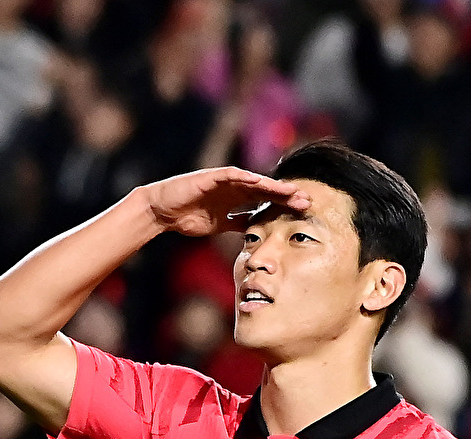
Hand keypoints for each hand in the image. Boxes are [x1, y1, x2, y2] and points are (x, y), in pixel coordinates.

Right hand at [139, 167, 308, 237]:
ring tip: (290, 191)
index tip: (303, 212)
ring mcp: (223, 181)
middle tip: (307, 200)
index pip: (266, 200)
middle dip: (286, 195)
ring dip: (272, 185)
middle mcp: (234, 187)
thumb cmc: (189, 216)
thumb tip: (257, 230)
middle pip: (265, 189)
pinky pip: (231, 175)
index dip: (284, 205)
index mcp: (237, 199)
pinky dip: (245, 177)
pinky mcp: (211, 177)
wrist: (163, 212)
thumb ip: (239, 224)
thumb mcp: (221, 225)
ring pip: (253, 181)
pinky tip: (261, 180)